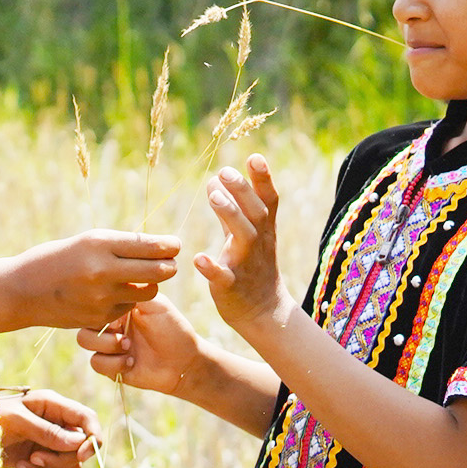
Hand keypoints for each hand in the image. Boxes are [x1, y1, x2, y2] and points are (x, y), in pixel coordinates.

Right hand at [0, 229, 180, 335]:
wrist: (22, 291)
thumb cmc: (58, 259)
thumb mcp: (87, 242)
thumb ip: (120, 245)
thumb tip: (159, 247)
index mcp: (99, 244)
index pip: (150, 246)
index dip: (169, 246)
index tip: (174, 245)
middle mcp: (102, 270)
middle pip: (159, 271)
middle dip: (169, 266)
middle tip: (169, 262)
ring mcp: (101, 297)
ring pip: (148, 292)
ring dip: (150, 284)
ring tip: (139, 277)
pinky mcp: (100, 317)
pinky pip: (128, 306)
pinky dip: (127, 299)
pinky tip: (112, 293)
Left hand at [0, 389, 99, 467]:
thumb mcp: (16, 421)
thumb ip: (46, 431)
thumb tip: (79, 442)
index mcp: (53, 406)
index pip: (87, 419)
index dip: (92, 438)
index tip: (81, 455)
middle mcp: (56, 426)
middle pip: (80, 452)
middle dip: (58, 461)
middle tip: (32, 459)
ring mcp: (49, 447)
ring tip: (19, 467)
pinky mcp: (40, 465)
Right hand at [75, 294, 206, 395]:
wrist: (185, 360)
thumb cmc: (172, 328)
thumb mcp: (155, 303)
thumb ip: (133, 290)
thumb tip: (114, 272)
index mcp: (117, 307)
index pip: (94, 300)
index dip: (101, 305)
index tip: (120, 314)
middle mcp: (110, 324)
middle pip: (84, 317)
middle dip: (101, 326)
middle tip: (123, 333)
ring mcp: (108, 346)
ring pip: (84, 340)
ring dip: (106, 344)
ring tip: (128, 346)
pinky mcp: (110, 366)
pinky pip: (96, 362)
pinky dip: (113, 363)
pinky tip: (131, 362)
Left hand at [194, 155, 287, 330]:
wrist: (264, 311)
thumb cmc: (253, 266)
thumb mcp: (248, 233)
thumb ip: (232, 207)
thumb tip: (215, 176)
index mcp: (263, 229)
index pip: (268, 199)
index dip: (263, 178)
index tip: (254, 156)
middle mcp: (258, 243)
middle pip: (256, 212)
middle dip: (242, 191)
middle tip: (224, 171)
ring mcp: (246, 264)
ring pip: (244, 237)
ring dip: (230, 215)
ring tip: (213, 196)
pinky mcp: (231, 287)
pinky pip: (223, 277)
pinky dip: (212, 268)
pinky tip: (198, 258)